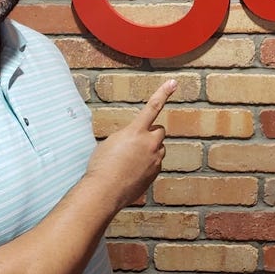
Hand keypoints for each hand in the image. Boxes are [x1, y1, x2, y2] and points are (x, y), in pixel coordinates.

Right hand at [83, 79, 176, 211]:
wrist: (104, 190)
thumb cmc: (101, 165)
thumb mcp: (110, 142)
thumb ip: (126, 136)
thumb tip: (133, 140)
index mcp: (136, 131)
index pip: (152, 107)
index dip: (163, 93)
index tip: (173, 82)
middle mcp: (149, 143)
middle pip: (159, 131)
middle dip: (151, 134)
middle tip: (135, 143)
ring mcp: (155, 159)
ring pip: (158, 148)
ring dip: (149, 150)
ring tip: (130, 161)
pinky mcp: (155, 173)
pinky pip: (155, 163)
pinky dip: (147, 164)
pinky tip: (131, 172)